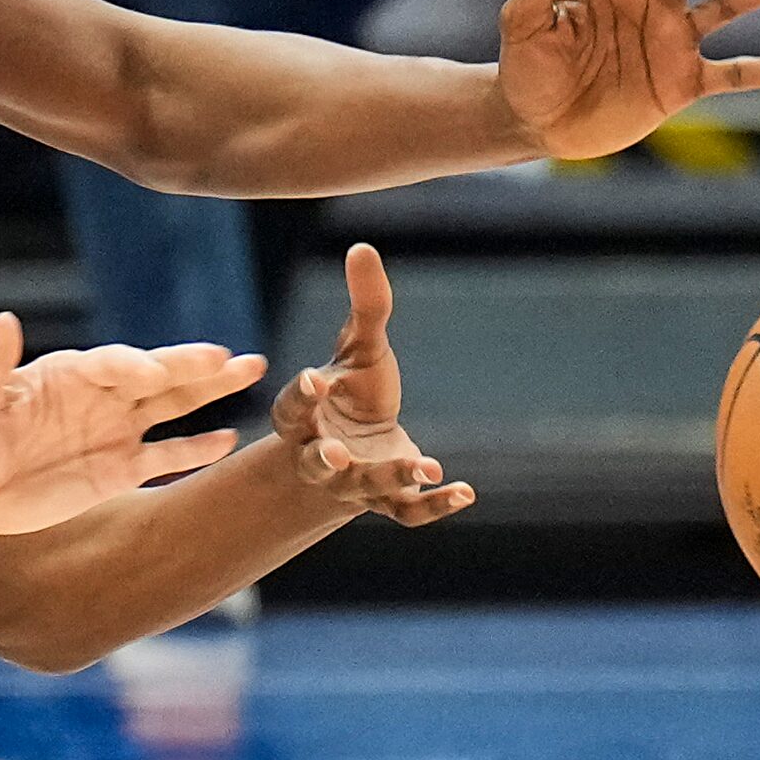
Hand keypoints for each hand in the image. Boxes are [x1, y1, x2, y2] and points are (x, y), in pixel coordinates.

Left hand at [0, 313, 260, 535]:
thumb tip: (4, 321)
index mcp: (72, 372)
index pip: (113, 363)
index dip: (133, 367)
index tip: (151, 374)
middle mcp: (102, 396)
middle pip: (157, 376)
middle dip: (193, 366)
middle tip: (232, 357)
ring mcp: (115, 431)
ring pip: (173, 406)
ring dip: (211, 390)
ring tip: (252, 369)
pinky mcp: (119, 470)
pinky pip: (165, 457)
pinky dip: (196, 449)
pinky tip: (229, 437)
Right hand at [272, 244, 474, 526]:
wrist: (362, 444)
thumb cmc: (353, 390)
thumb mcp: (360, 346)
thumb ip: (365, 305)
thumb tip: (362, 247)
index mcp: (305, 416)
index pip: (294, 409)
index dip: (302, 396)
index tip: (316, 380)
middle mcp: (322, 454)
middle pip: (317, 462)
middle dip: (324, 460)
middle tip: (336, 455)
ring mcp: (356, 482)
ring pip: (365, 487)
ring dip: (390, 477)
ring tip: (424, 464)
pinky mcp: (389, 499)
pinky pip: (407, 512)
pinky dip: (435, 506)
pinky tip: (466, 490)